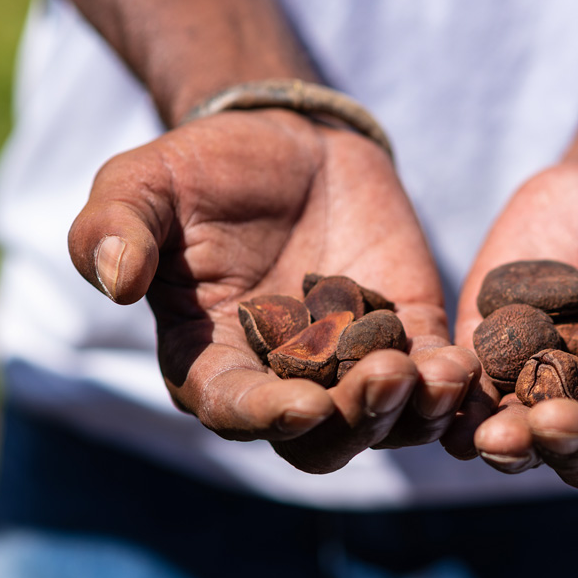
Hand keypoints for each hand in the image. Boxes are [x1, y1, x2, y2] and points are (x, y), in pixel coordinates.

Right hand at [68, 109, 477, 473]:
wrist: (290, 141)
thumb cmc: (206, 168)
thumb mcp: (144, 183)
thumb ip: (115, 227)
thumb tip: (112, 280)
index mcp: (211, 359)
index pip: (234, 409)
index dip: (265, 417)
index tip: (302, 408)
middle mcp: (282, 378)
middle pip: (321, 437)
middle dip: (354, 421)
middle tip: (384, 380)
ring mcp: (349, 361)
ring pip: (384, 419)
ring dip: (413, 412)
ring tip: (439, 377)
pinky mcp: (405, 331)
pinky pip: (431, 376)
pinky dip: (449, 384)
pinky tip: (465, 367)